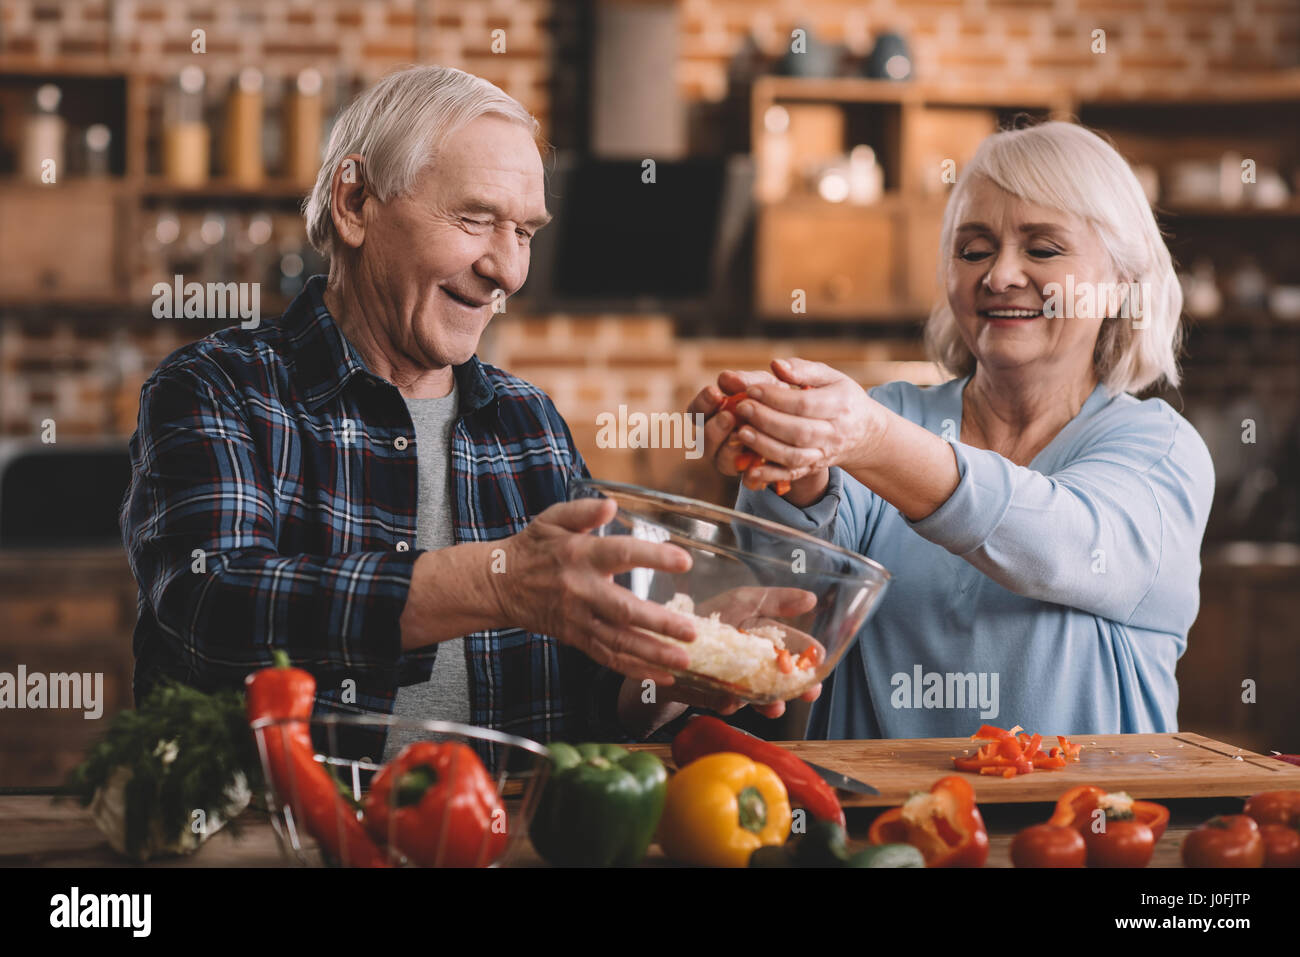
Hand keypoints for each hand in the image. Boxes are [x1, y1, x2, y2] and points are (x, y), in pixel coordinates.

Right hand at [495, 498, 697, 682]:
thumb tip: (611, 505)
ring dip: (653, 654)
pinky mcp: (576, 638)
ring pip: (619, 641)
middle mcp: (581, 590)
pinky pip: (608, 657)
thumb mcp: (552, 519)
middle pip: (624, 610)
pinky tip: (663, 677)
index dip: (653, 558)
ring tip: (684, 661)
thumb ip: (583, 511)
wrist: (499, 584)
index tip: (684, 561)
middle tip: (691, 631)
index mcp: (580, 555)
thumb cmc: (533, 548)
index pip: (621, 554)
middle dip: (659, 624)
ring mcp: (578, 619)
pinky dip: (635, 670)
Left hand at [620, 586, 822, 723]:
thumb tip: (811, 598)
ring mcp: (727, 681)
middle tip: (810, 693)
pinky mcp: (703, 693)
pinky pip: (716, 701)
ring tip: (775, 708)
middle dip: (795, 687)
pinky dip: (724, 703)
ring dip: (766, 703)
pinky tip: (730, 702)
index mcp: (758, 640)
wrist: (660, 636)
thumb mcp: (742, 601)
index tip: (822, 660)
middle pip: (777, 677)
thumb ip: (775, 600)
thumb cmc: (706, 617)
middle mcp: (746, 664)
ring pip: (752, 696)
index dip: (808, 654)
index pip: (790, 646)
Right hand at [686, 369, 781, 477]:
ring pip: (719, 460)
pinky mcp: (751, 475)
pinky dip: (751, 469)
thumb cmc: (781, 399)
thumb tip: (727, 377)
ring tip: (742, 434)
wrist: (807, 427)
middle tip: (729, 416)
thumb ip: (750, 380)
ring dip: (728, 448)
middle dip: (714, 427)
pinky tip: (759, 456)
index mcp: (716, 413)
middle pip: (702, 439)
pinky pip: (745, 477)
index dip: (702, 403)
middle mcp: (718, 438)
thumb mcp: (769, 384)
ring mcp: (733, 459)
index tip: (715, 392)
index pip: (696, 411)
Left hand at [731, 358, 883, 492]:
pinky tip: (750, 469)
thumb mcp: (830, 377)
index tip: (752, 389)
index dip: (775, 397)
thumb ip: (803, 369)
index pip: (804, 404)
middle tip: (742, 408)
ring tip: (741, 432)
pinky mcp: (813, 468)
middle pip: (798, 431)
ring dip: (764, 446)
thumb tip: (776, 365)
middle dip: (766, 420)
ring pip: (793, 456)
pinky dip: (770, 475)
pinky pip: (791, 475)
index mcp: (840, 405)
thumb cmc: (841, 398)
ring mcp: (823, 454)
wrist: (864, 433)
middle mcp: (834, 433)